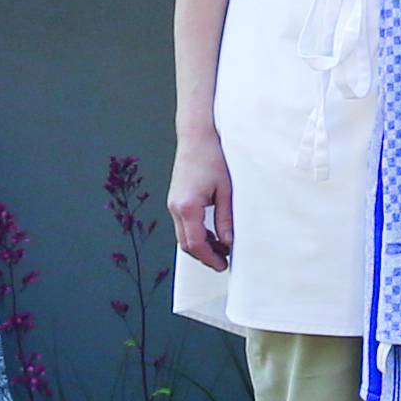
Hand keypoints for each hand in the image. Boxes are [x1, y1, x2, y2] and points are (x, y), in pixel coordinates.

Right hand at [167, 126, 233, 270]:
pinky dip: (196, 234)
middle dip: (205, 256)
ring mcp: (172, 204)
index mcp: (188, 206)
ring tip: (222, 248)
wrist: (196, 136)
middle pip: (186, 244)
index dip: (210, 258)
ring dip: (201, 246)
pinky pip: (183, 225)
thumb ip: (226, 219)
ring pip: (183, 236)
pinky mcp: (175, 200)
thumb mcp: (225, 190)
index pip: (196, 244)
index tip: (224, 265)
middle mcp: (175, 207)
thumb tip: (228, 242)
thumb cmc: (212, 157)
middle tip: (224, 261)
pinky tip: (212, 233)